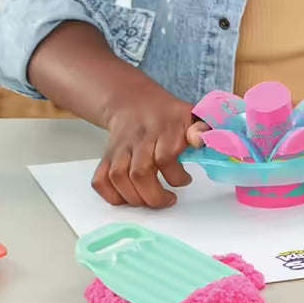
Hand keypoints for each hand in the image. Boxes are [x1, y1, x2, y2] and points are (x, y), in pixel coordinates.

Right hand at [91, 86, 208, 208]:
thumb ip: (201, 128)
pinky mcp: (107, 157)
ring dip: (135, 198)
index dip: (177, 176)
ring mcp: (121, 149)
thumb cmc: (167, 115)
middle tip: (168, 200)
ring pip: (119, 178)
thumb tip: (203, 140)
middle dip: (155, 196)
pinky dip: (111, 196)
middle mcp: (140, 140)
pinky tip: (128, 198)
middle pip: (140, 173)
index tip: (186, 179)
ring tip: (151, 200)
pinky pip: (100, 180)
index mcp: (164, 130)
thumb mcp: (191, 114)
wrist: (133, 101)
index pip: (166, 157)